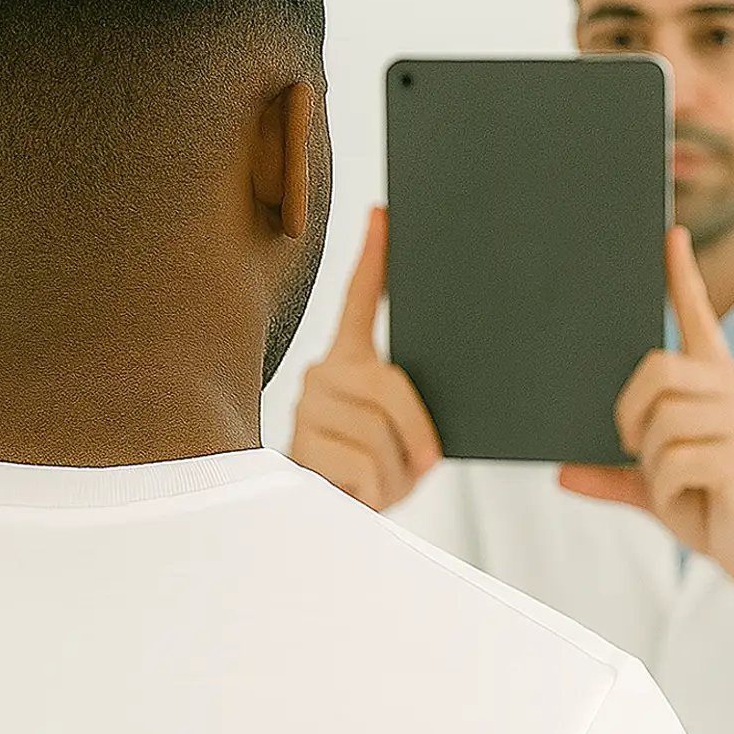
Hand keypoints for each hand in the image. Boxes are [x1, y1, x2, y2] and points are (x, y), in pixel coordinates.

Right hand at [289, 206, 441, 510]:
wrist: (336, 519)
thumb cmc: (375, 469)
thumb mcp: (402, 431)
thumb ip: (410, 407)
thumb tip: (434, 415)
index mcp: (351, 361)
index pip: (361, 300)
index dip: (374, 256)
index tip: (384, 214)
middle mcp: (322, 373)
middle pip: (388, 386)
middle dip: (416, 435)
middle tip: (420, 462)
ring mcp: (308, 407)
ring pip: (378, 434)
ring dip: (396, 472)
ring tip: (380, 480)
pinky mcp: (299, 447)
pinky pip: (363, 466)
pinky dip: (377, 492)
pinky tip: (358, 494)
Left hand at [559, 226, 733, 658]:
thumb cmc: (712, 506)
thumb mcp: (655, 487)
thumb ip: (613, 475)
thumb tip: (562, 473)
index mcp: (714, 384)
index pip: (698, 317)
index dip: (682, 277)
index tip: (670, 235)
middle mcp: (731, 391)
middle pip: (655, 369)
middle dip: (629, 413)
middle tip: (632, 447)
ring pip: (660, 421)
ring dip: (650, 462)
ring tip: (672, 484)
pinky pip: (672, 461)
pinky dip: (663, 489)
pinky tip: (686, 502)